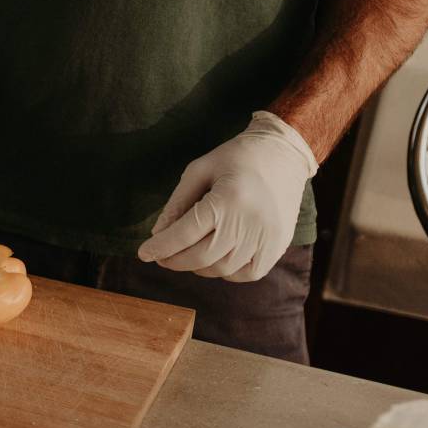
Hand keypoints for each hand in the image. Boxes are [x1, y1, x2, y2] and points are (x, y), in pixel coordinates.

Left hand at [137, 112, 317, 281]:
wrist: (284, 154)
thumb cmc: (236, 158)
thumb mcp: (199, 170)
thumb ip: (177, 204)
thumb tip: (157, 236)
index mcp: (228, 199)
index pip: (185, 234)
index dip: (161, 247)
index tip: (143, 254)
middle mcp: (250, 222)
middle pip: (201, 257)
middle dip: (175, 260)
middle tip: (162, 256)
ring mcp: (267, 237)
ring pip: (222, 269)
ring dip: (198, 266)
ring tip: (188, 253)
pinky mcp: (278, 246)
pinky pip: (245, 273)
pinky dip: (225, 271)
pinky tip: (216, 257)